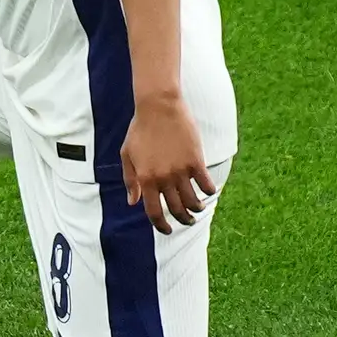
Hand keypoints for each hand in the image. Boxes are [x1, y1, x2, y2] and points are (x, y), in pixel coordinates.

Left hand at [116, 92, 218, 233]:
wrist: (158, 107)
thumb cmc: (140, 129)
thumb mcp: (127, 154)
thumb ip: (130, 180)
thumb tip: (133, 202)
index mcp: (146, 179)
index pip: (154, 212)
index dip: (161, 225)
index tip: (168, 230)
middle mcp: (164, 179)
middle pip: (177, 209)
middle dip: (183, 219)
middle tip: (187, 220)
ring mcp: (181, 171)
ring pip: (193, 200)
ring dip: (197, 208)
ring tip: (199, 208)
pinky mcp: (195, 161)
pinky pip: (206, 184)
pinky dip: (209, 191)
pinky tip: (209, 191)